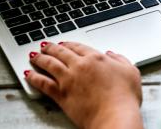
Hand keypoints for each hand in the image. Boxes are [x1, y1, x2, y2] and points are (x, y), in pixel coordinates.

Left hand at [26, 42, 142, 128]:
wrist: (115, 116)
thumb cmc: (125, 97)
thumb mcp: (131, 72)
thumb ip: (121, 60)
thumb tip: (112, 54)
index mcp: (96, 58)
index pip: (78, 46)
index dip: (69, 44)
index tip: (64, 43)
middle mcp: (80, 65)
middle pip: (61, 52)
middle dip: (51, 47)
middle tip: (45, 45)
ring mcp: (69, 80)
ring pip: (49, 64)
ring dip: (40, 58)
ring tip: (33, 55)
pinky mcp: (61, 95)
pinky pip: (43, 83)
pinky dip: (34, 77)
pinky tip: (29, 74)